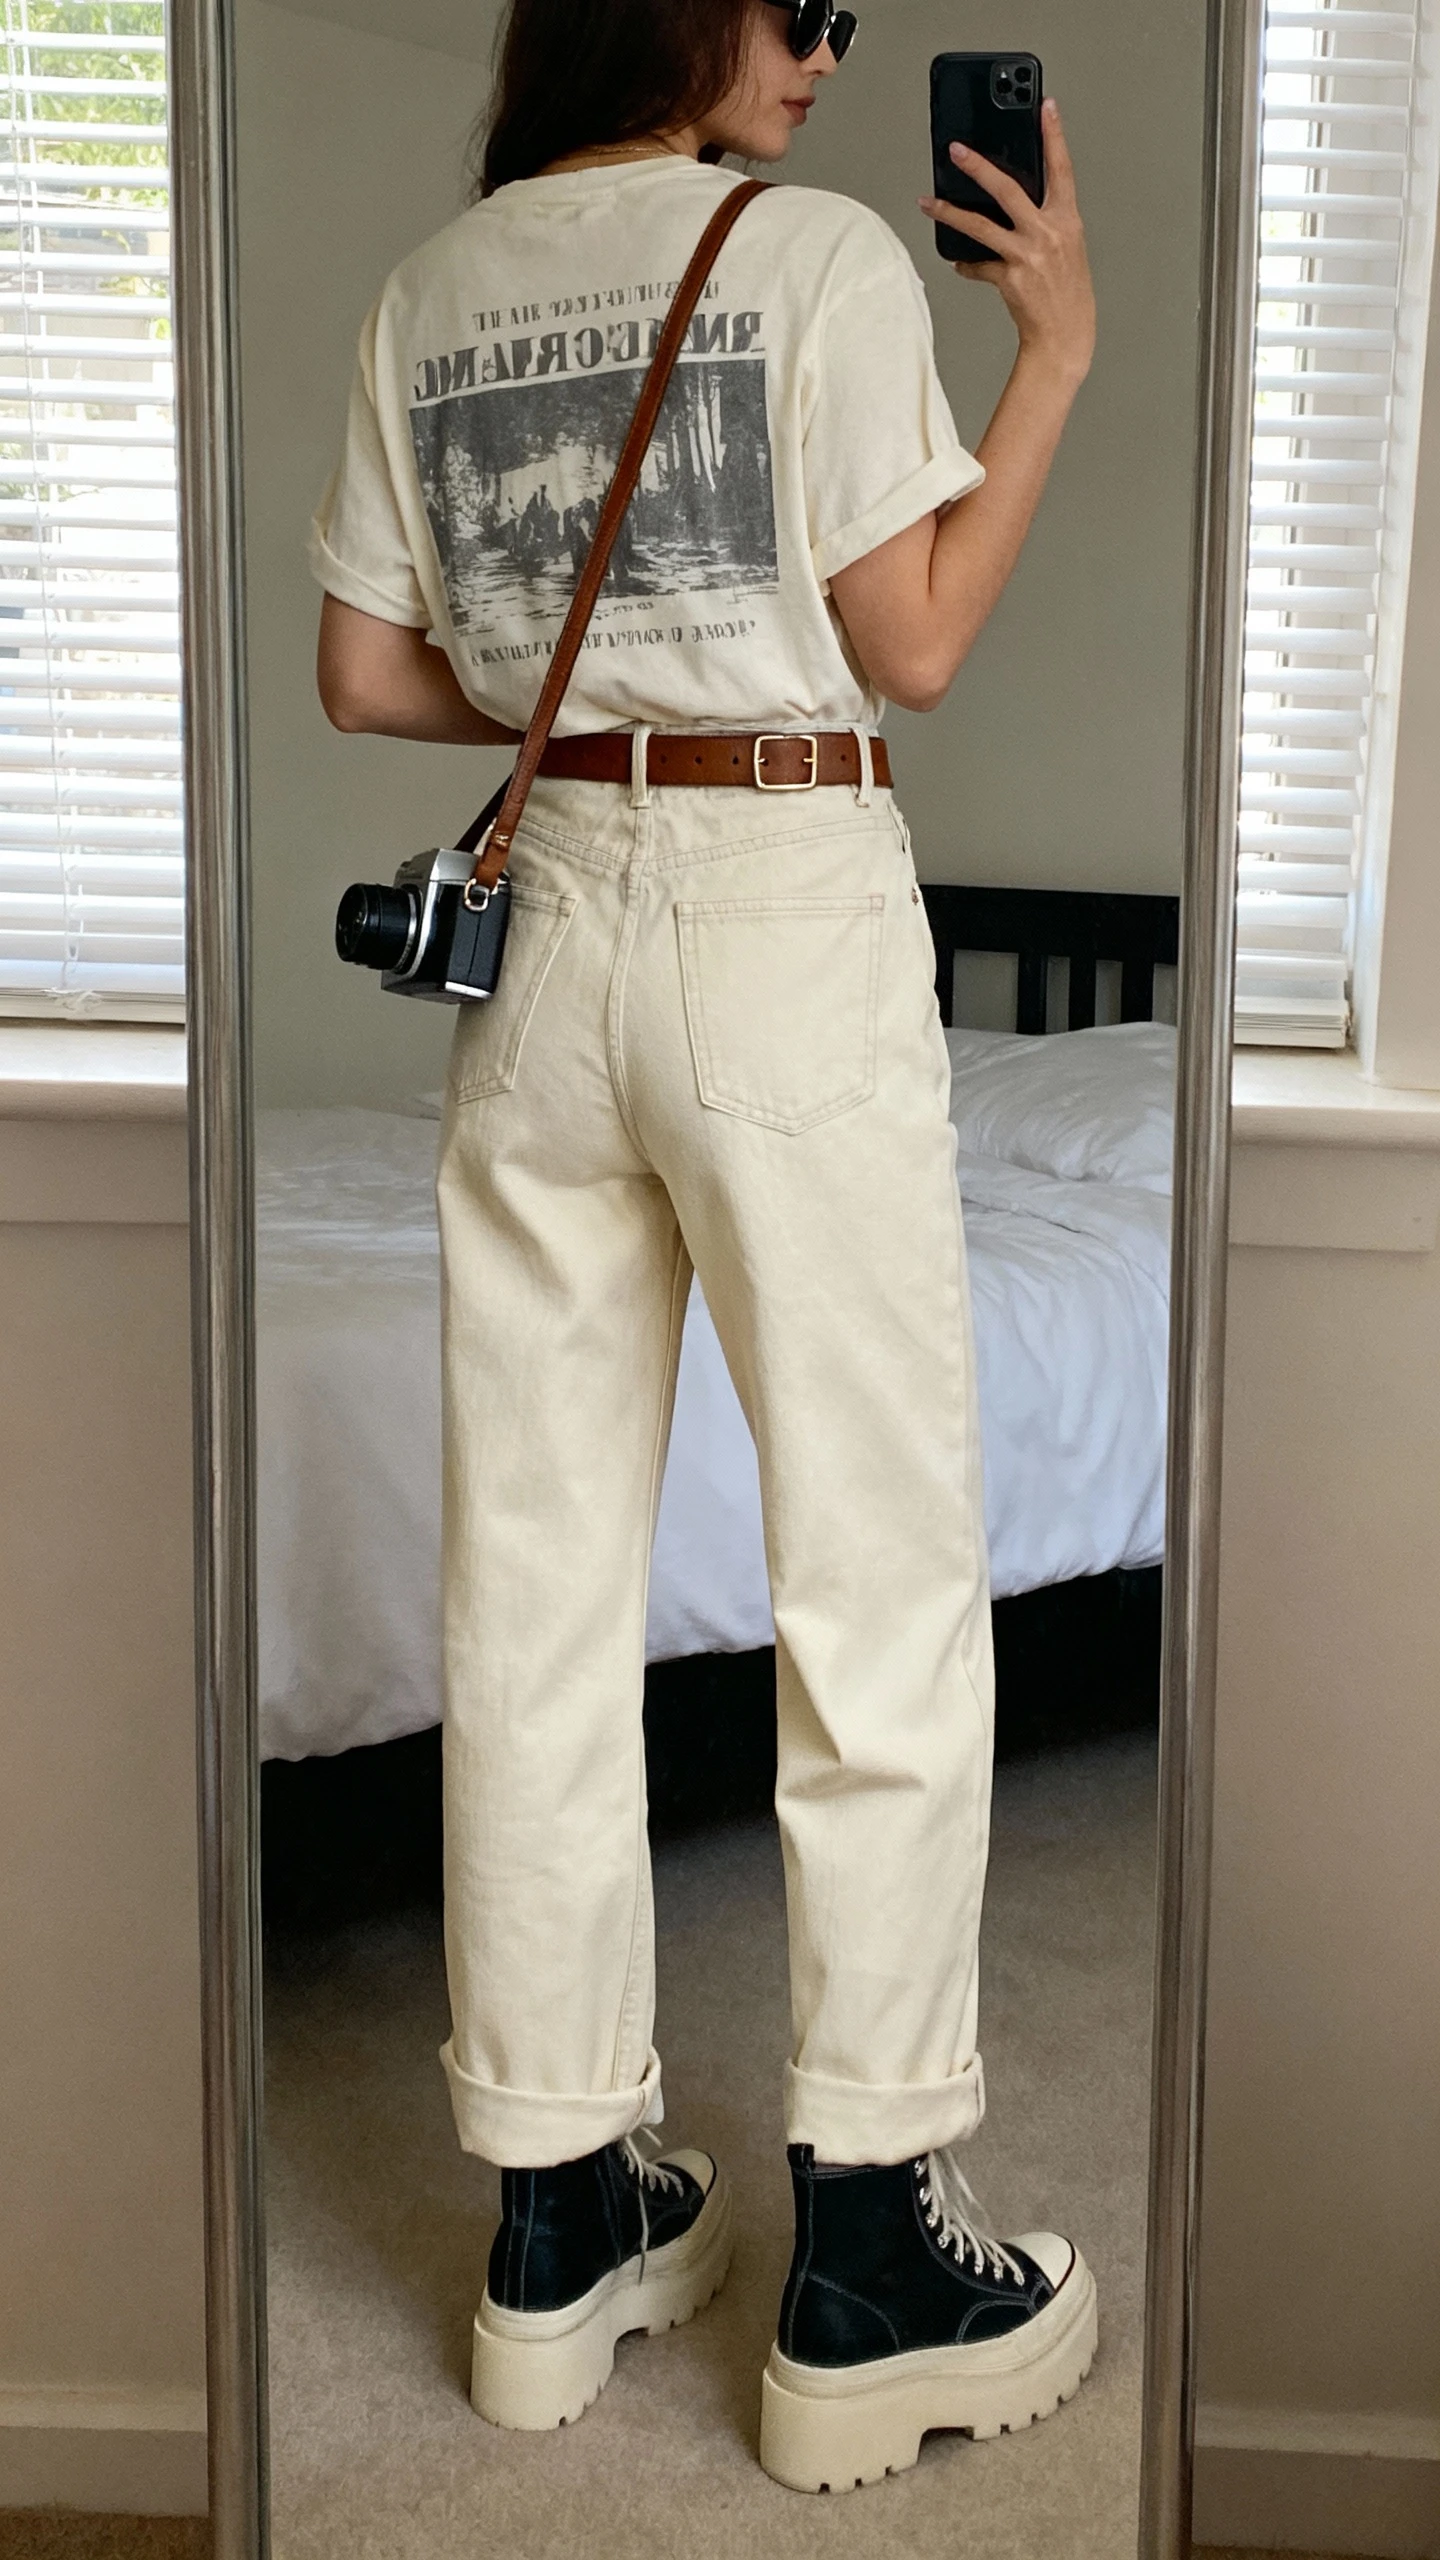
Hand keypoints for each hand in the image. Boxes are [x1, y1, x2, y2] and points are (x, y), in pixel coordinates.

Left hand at [921, 97, 1094, 387]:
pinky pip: (978, 265)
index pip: (1061, 168)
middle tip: (956, 148)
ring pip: (980, 225)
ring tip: (928, 201)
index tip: (1045, 107)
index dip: (1054, 135)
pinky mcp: (1009, 278)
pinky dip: (967, 264)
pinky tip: (960, 262)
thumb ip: (1045, 220)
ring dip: (949, 211)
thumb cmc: (1067, 293)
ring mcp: (1027, 255)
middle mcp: (1048, 233)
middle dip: (978, 166)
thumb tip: (1013, 202)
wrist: (1065, 336)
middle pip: (1007, 189)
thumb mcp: (1066, 248)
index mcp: (1067, 220)